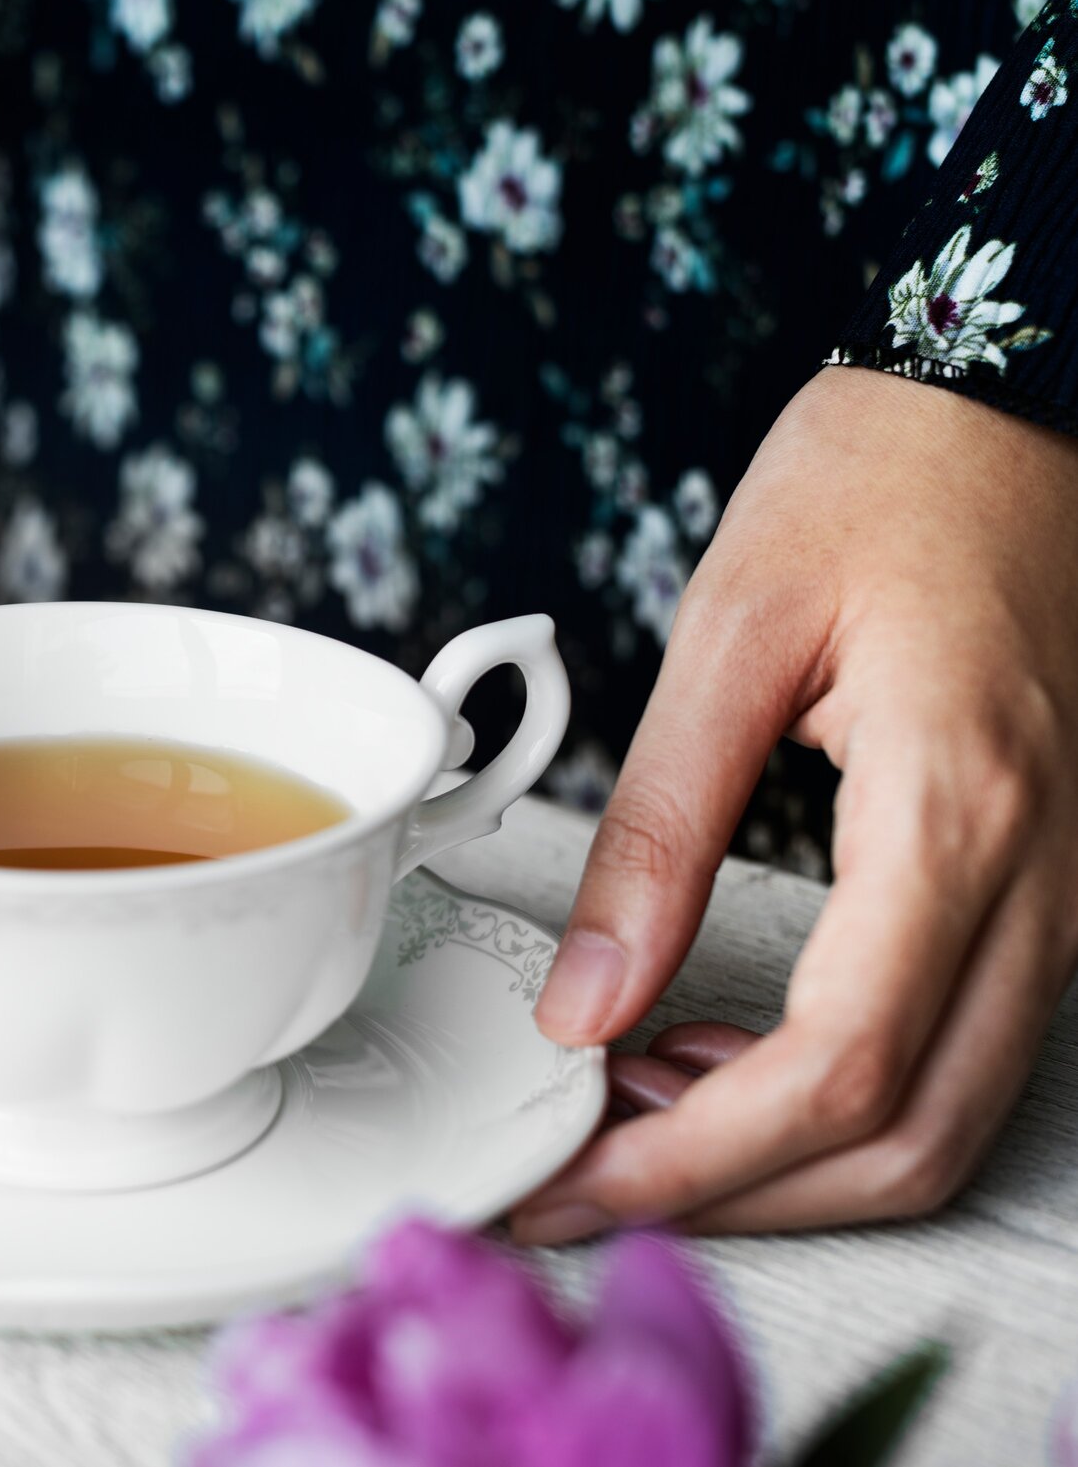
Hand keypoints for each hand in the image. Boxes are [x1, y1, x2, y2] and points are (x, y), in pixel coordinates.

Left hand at [511, 364, 1077, 1240]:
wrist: (1006, 406)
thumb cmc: (878, 480)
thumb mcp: (729, 635)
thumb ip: (656, 831)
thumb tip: (584, 1000)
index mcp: (957, 810)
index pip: (835, 1067)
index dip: (695, 1161)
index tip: (571, 1179)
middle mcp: (1042, 876)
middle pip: (904, 1135)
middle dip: (733, 1194)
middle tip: (580, 1183)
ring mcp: (1064, 891)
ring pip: (944, 1116)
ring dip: (787, 1160)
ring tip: (627, 1119)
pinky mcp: (1045, 882)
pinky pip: (958, 1047)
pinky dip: (838, 1097)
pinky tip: (712, 1053)